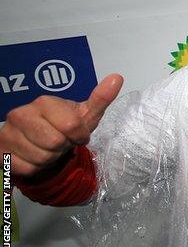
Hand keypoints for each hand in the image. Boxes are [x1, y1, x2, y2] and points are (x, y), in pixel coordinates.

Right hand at [0, 74, 122, 176]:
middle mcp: (21, 114)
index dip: (79, 135)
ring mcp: (7, 133)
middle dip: (63, 147)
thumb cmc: (65, 127)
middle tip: (60, 142)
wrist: (39, 142)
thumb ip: (101, 99)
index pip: (71, 126)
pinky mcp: (0, 152)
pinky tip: (34, 156)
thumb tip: (117, 78)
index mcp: (44, 102)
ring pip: (41, 158)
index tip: (77, 134)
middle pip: (55, 143)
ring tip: (47, 148)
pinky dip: (35, 168)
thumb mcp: (86, 114)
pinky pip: (27, 169)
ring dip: (49, 159)